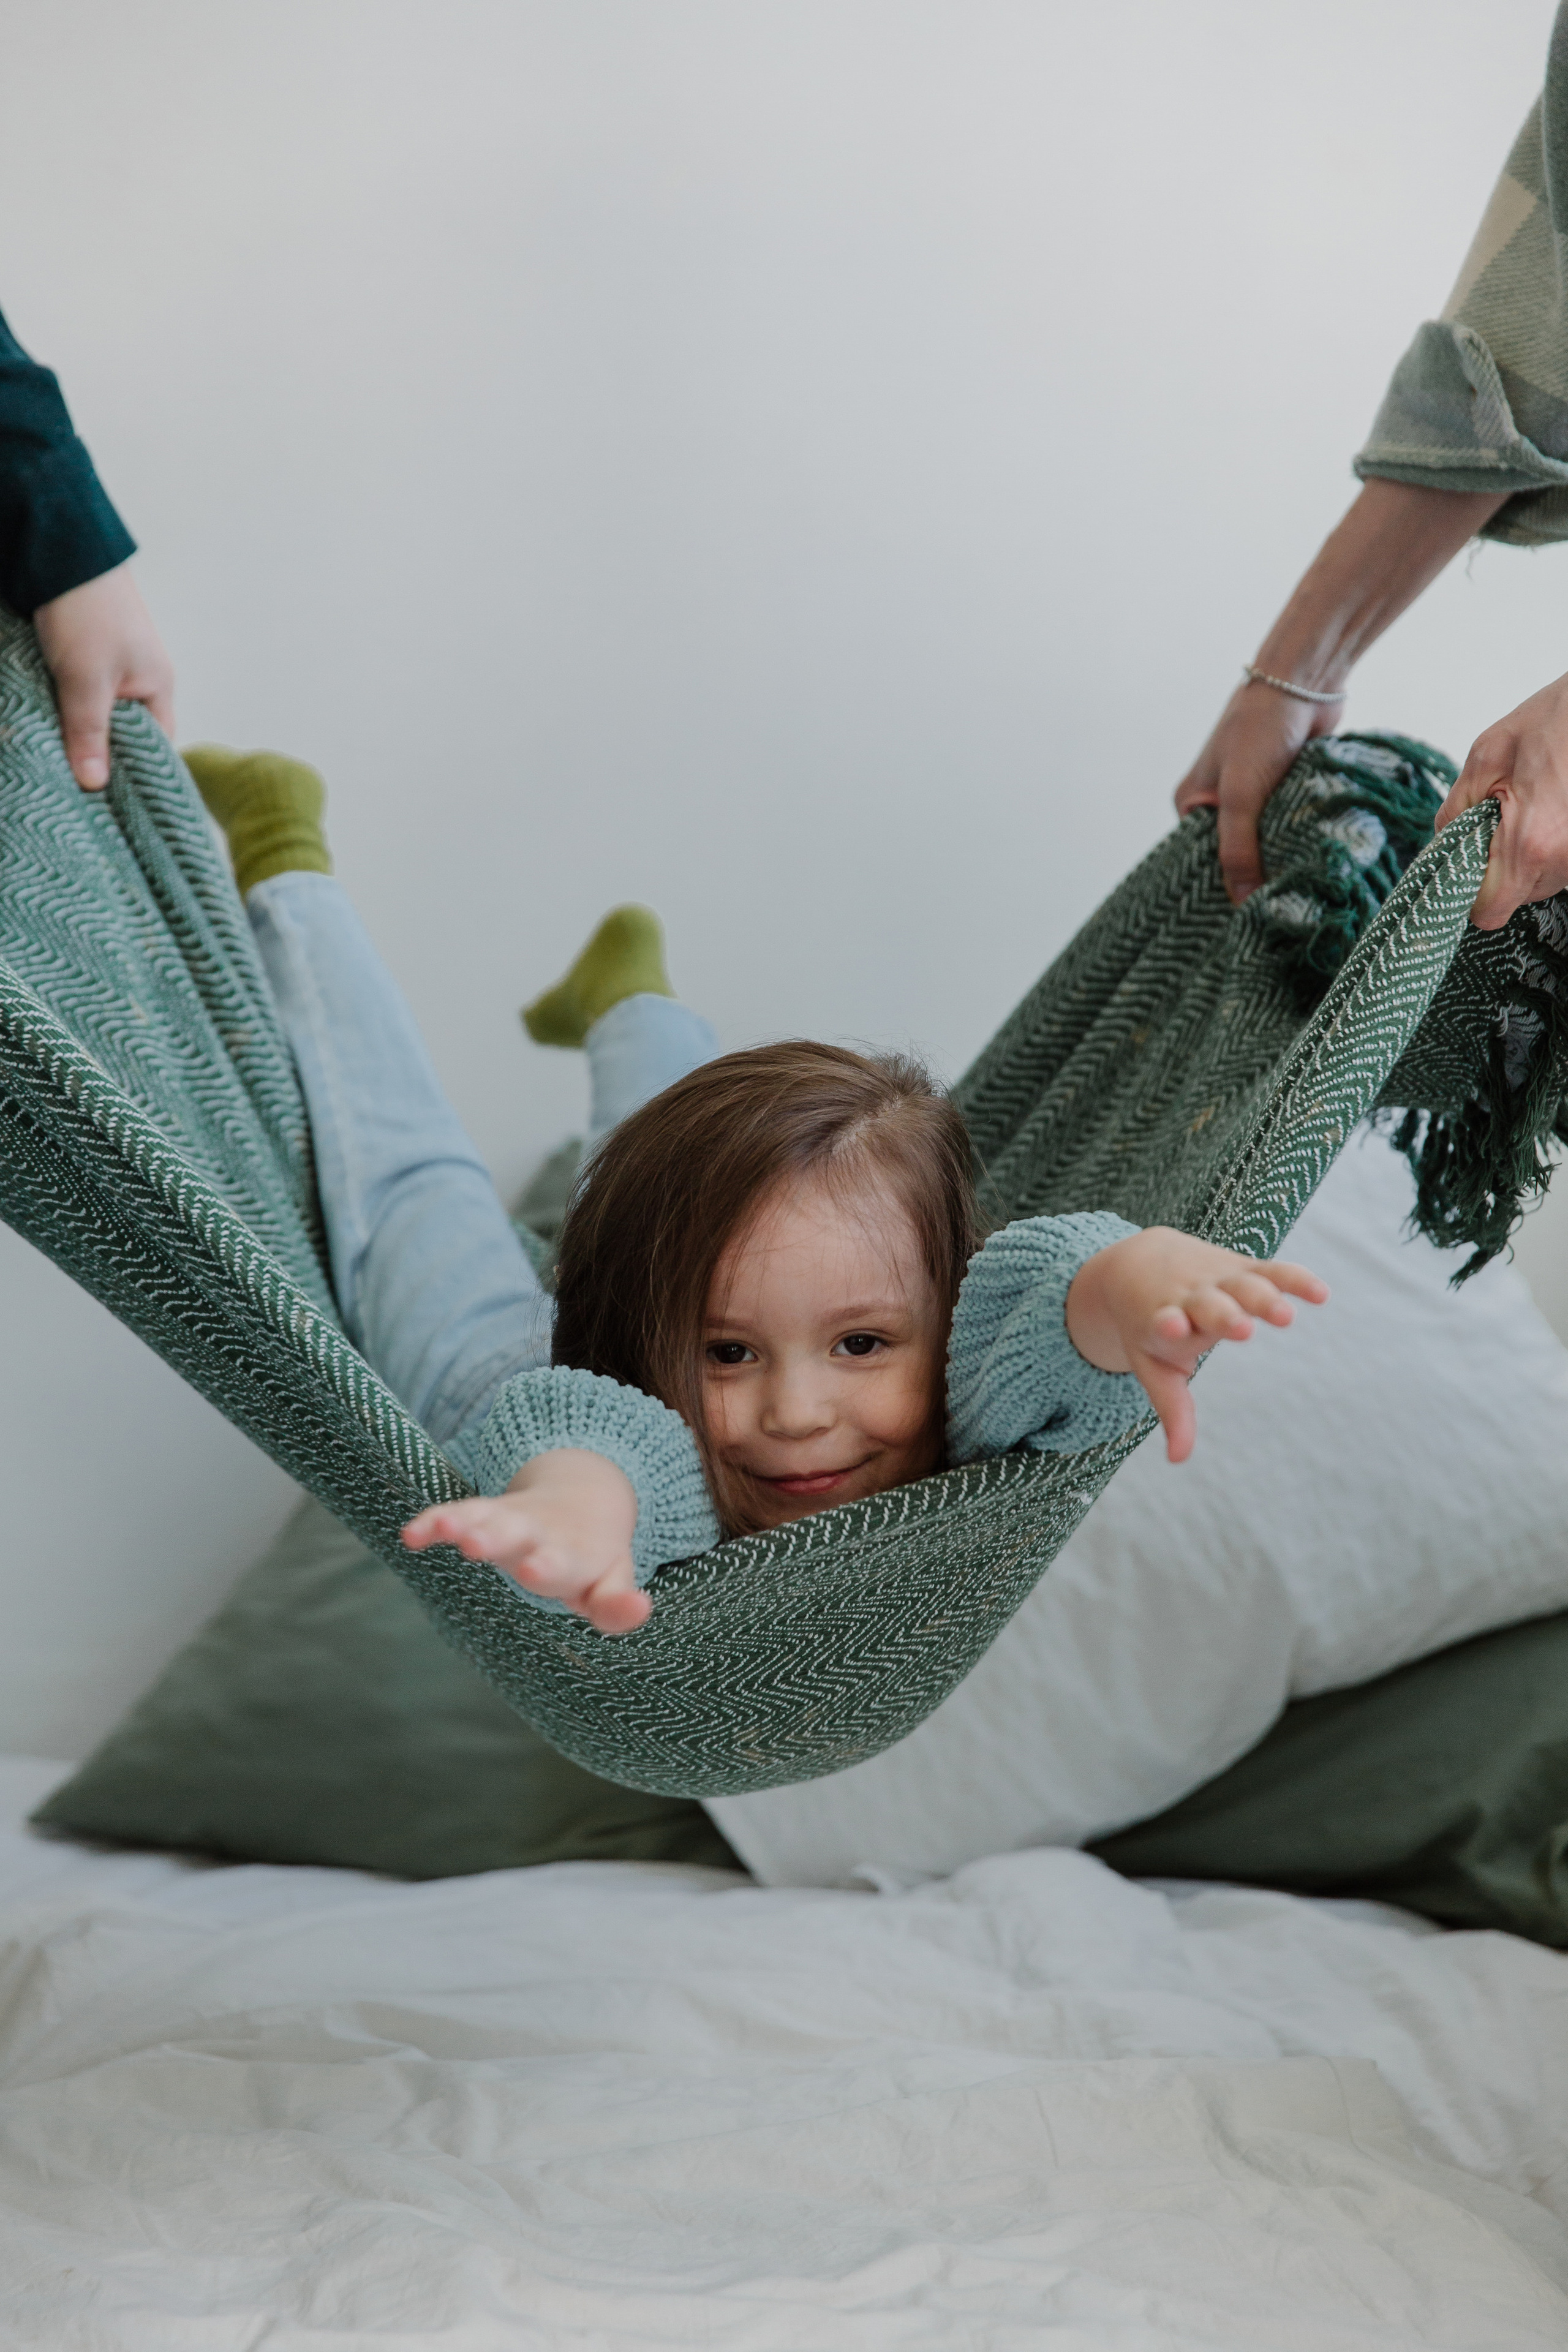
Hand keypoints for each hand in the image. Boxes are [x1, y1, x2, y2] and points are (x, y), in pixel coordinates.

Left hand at [33, 563, 174, 790]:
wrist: (58, 549)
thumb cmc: (86, 612)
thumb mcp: (86, 681)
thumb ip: (89, 733)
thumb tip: (94, 786)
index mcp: (156, 688)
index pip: (155, 749)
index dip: (134, 776)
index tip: (105, 802)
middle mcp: (137, 680)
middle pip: (121, 735)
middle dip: (97, 756)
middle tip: (71, 789)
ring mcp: (108, 666)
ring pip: (93, 715)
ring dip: (71, 732)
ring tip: (51, 761)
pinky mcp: (79, 655)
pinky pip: (72, 695)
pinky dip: (57, 709)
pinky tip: (39, 724)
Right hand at [402, 1447, 649, 1635]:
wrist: (586, 1498)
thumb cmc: (593, 1557)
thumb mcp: (611, 1580)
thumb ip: (617, 1604)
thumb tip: (641, 1610)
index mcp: (572, 1554)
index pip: (561, 1563)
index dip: (548, 1566)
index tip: (533, 1569)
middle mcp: (537, 1533)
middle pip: (514, 1534)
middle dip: (494, 1539)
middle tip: (475, 1545)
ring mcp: (507, 1520)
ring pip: (482, 1518)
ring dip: (461, 1524)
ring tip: (441, 1530)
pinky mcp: (481, 1514)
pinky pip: (453, 1514)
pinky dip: (432, 1523)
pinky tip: (410, 1535)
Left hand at [1066, 1226, 1328, 1463]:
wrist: (1139, 1263)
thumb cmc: (1150, 1326)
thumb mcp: (1154, 1366)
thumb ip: (1172, 1410)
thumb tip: (1177, 1460)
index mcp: (1163, 1321)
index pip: (1165, 1322)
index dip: (1169, 1324)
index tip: (1171, 1326)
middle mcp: (1192, 1297)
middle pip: (1210, 1305)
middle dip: (1225, 1316)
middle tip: (1242, 1330)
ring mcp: (1219, 1279)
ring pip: (1243, 1285)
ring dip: (1263, 1299)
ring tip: (1285, 1317)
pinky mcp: (1243, 1267)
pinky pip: (1273, 1271)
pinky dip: (1295, 1280)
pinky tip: (1321, 1295)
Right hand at [1174, 680, 1341, 905]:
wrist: (1304, 681)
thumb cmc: (1259, 730)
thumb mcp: (1240, 796)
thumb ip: (1238, 851)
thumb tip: (1242, 905)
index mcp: (1192, 805)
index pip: (1203, 861)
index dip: (1223, 888)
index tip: (1247, 920)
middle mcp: (1220, 803)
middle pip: (1238, 854)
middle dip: (1258, 876)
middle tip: (1279, 912)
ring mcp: (1255, 796)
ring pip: (1268, 841)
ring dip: (1284, 856)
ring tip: (1301, 890)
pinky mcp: (1287, 790)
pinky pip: (1292, 825)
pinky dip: (1302, 836)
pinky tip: (1316, 858)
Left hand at [1436, 668, 1567, 930]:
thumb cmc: (1554, 722)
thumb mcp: (1487, 758)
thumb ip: (1456, 812)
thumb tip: (1442, 846)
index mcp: (1530, 843)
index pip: (1489, 910)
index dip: (1469, 896)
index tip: (1463, 869)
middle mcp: (1563, 862)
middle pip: (1515, 897)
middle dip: (1498, 867)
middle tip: (1499, 819)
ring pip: (1539, 883)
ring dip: (1526, 855)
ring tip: (1531, 807)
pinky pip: (1560, 866)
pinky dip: (1548, 847)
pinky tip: (1550, 811)